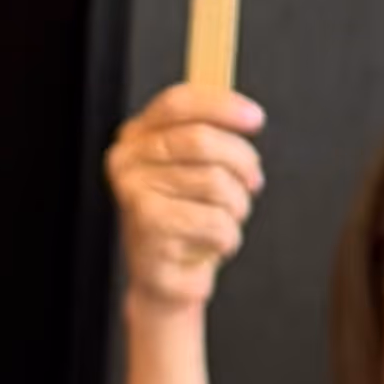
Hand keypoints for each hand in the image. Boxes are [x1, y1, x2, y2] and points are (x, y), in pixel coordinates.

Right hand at [108, 82, 264, 318]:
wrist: (166, 281)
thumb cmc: (186, 220)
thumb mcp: (195, 171)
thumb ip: (211, 138)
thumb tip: (246, 116)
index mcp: (137, 136)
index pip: (178, 103)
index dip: (221, 106)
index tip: (255, 118)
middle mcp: (128, 160)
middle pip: (201, 140)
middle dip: (241, 161)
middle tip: (253, 182)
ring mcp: (134, 193)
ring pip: (215, 182)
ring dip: (237, 206)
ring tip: (227, 219)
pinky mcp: (148, 228)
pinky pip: (215, 221)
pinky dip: (229, 237)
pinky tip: (215, 244)